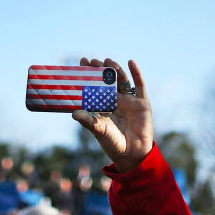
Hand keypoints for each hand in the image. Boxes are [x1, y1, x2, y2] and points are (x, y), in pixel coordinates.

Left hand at [72, 58, 152, 172]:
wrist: (131, 153)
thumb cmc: (112, 142)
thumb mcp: (98, 130)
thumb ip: (87, 121)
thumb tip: (73, 113)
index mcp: (103, 105)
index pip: (94, 86)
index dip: (89, 74)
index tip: (81, 63)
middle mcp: (115, 100)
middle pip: (107, 80)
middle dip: (100, 70)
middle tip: (93, 61)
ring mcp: (129, 100)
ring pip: (121, 80)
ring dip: (115, 69)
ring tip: (108, 61)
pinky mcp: (141, 103)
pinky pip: (139, 85)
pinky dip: (136, 73)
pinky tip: (130, 62)